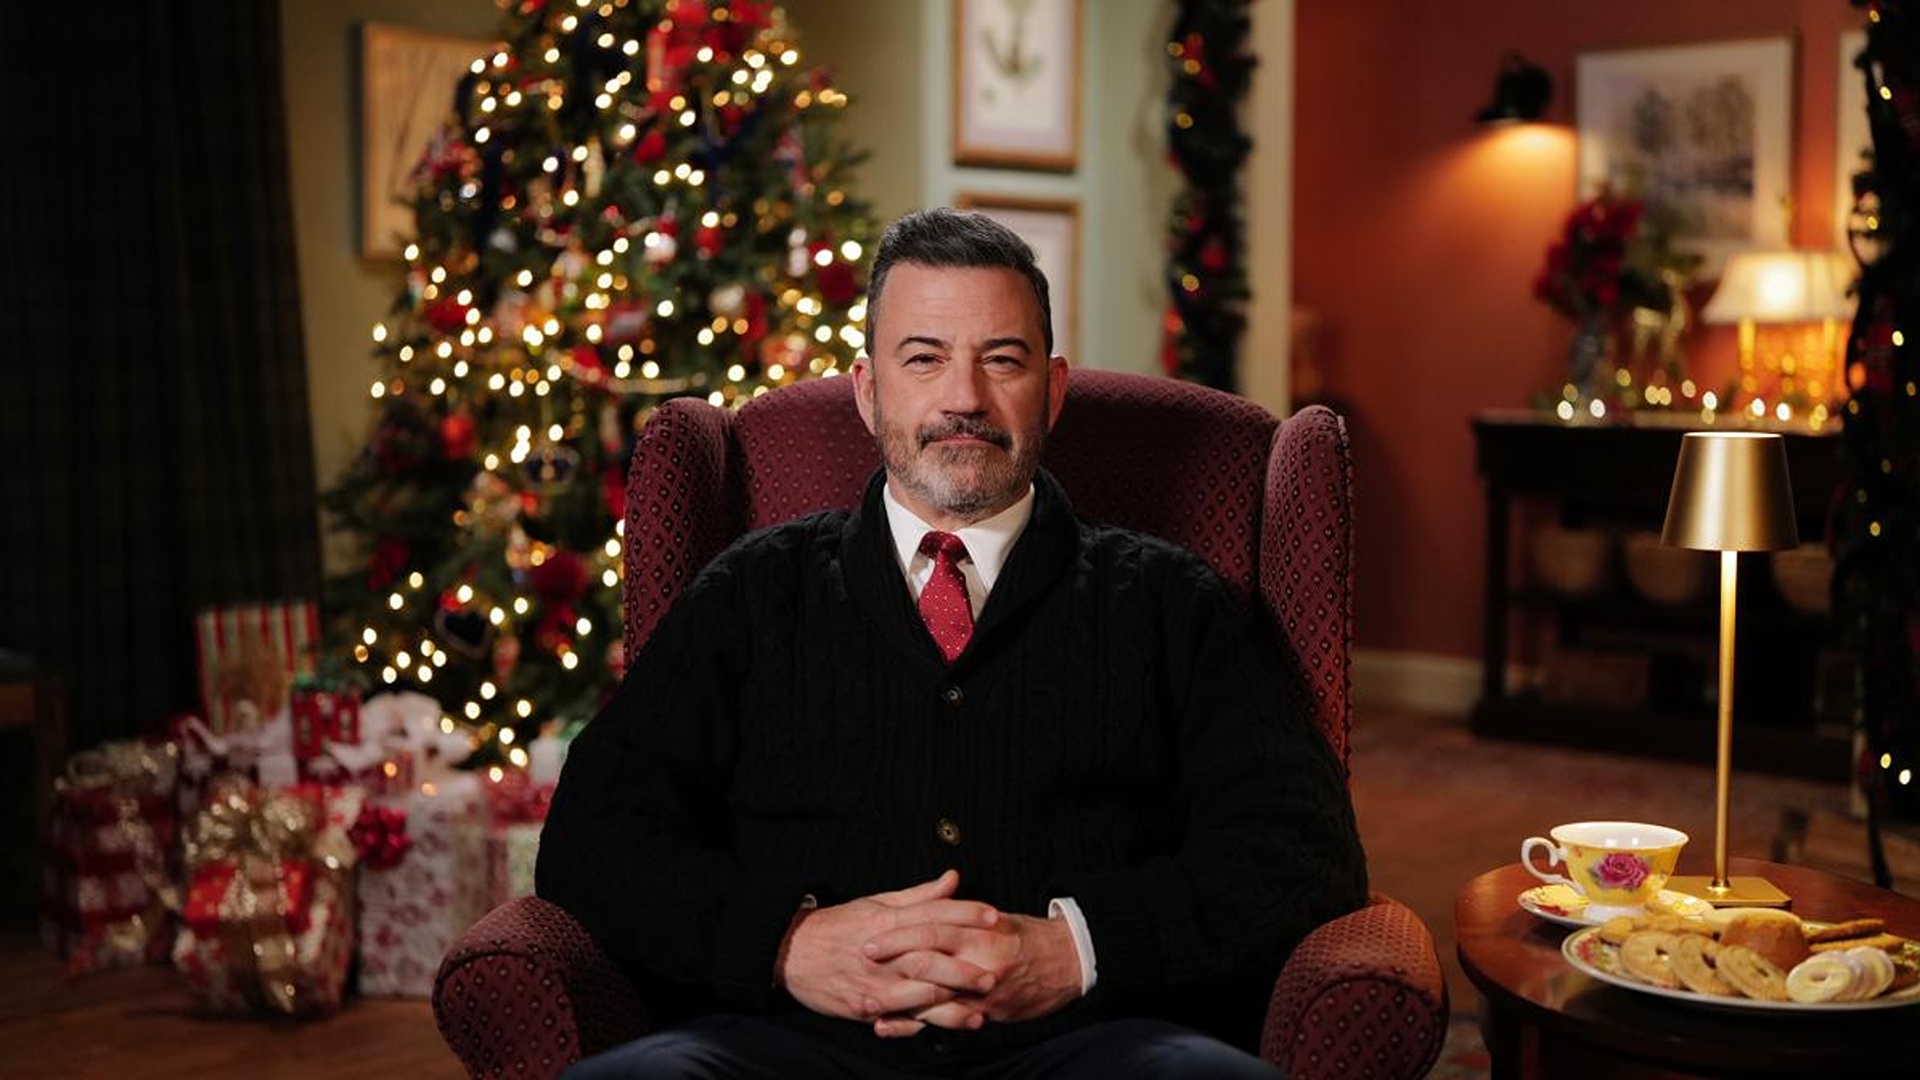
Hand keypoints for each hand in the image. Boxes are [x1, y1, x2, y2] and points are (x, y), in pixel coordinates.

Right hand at [775, 870, 1001, 1024]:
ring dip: (951, 1005)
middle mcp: (883, 953)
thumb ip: (918, 896)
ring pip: (919, 995)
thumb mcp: (876, 903)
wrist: (791, 952)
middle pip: (931, 958)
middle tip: (995, 974)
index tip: (994, 916)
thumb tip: (952, 879)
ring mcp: (874, 983)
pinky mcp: (865, 1007)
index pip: (933, 914)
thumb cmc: (838, 926)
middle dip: (965, 968)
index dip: (966, 914)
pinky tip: (943, 1029)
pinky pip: (898, 1019)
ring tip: (980, 1011)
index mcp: (887, 922)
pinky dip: (922, 1026)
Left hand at [865, 911, 1081, 1037]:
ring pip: (934, 997)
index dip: (900, 933)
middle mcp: (981, 962)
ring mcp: (984, 993)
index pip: (932, 927)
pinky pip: (946, 1022)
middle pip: (928, 961)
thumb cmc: (1028, 937)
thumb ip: (963, 911)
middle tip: (862, 960)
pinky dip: (914, 1026)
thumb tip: (939, 891)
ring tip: (866, 1002)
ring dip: (897, 1001)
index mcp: (981, 932)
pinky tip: (889, 1027)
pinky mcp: (987, 1015)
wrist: (1069, 963)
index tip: (872, 934)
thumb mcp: (997, 917)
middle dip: (892, 962)